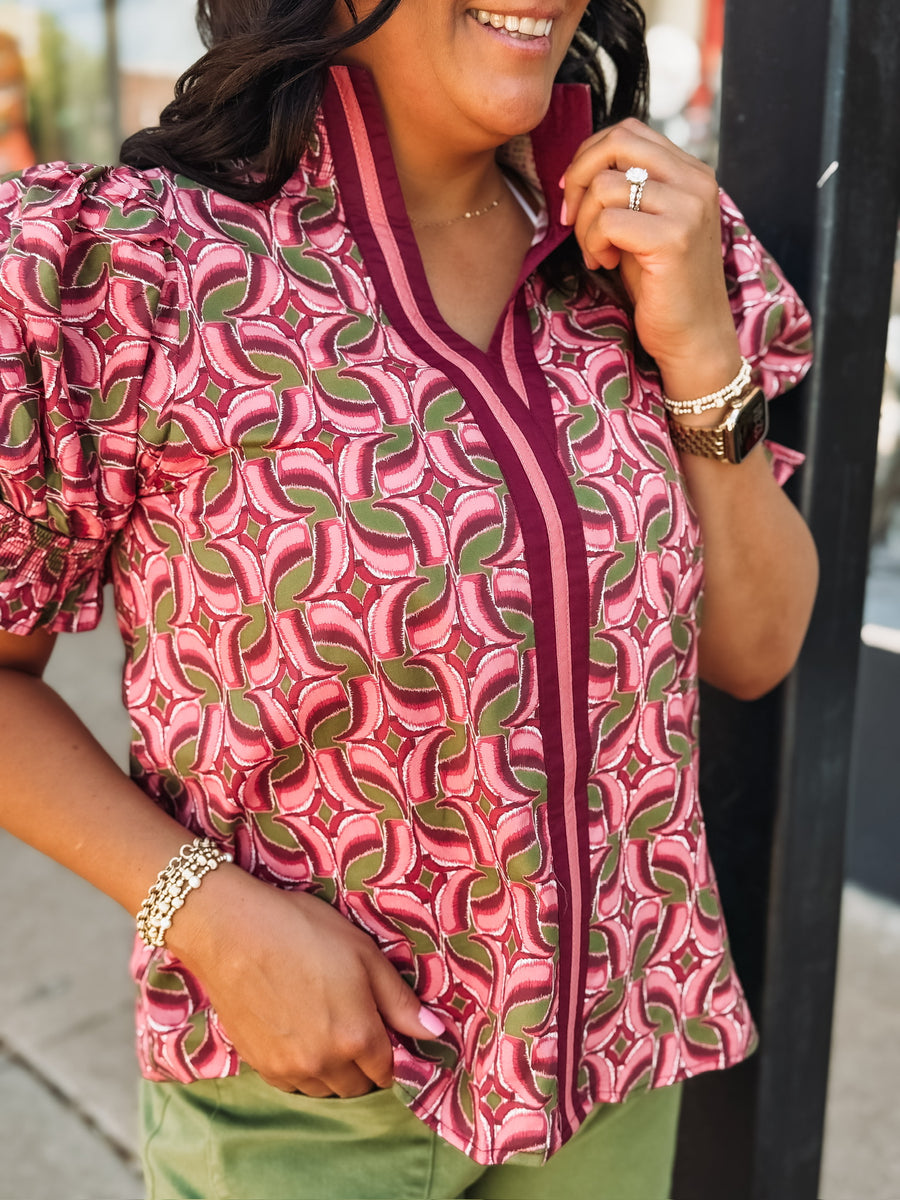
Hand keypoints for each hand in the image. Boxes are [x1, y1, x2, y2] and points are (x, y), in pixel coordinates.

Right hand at [167, 865, 443, 1096]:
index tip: (382, 1028)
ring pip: (325, 1089)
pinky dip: (303, 1070)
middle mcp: (325, 1063)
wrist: (232, 931)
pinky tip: (298, 1032)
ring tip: (325, 1025)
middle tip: (354, 1022)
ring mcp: (289, 1069)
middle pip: (358, 1086)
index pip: (389, 1071)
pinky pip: (294, 1085)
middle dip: (364, 1063)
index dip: (391, 1050)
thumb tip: (437, 1033)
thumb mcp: (364, 955)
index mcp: (357, 1037)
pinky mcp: (260, 1066)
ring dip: (334, 1070)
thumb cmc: (303, 932)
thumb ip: (401, 1001)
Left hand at [560, 118, 741, 395]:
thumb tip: (578, 169)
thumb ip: (626, 190)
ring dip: (585, 222)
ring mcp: (688, 207)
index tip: (575, 195)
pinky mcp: (673, 239)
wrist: (694, 337)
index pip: (627, 132)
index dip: (589, 157)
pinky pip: (608, 220)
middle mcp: (695, 181)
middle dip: (578, 177)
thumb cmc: (662, 285)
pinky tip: (606, 264)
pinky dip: (594, 243)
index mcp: (690, 172)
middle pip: (616, 143)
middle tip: (571, 218)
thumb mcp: (644, 225)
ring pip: (606, 185)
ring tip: (597, 252)